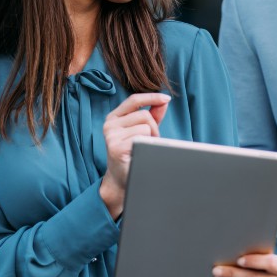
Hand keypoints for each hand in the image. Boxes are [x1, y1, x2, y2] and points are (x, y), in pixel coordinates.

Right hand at [98, 92, 169, 217]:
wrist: (121, 179)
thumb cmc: (133, 153)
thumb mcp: (142, 131)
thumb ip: (153, 115)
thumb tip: (164, 101)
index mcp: (114, 117)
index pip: (134, 100)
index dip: (151, 97)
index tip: (166, 98)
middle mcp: (110, 124)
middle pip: (144, 115)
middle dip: (154, 128)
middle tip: (149, 142)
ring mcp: (111, 136)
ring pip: (145, 127)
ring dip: (151, 138)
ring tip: (144, 149)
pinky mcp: (116, 147)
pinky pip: (142, 138)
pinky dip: (147, 145)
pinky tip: (139, 153)